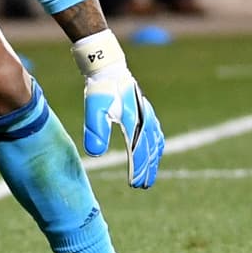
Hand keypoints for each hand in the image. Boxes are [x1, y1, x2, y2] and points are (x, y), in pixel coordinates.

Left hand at [71, 30, 165, 187]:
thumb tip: (95, 154)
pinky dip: (157, 146)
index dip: (138, 169)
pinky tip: (156, 152)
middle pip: (150, 150)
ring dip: (153, 160)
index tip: (135, 184)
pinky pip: (157, 133)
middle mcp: (145, 120)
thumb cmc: (100, 88)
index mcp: (134, 122)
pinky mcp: (146, 111)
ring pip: (156, 143)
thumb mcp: (94, 108)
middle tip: (143, 185)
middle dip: (147, 169)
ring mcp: (148, 115)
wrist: (108, 67)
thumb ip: (95, 130)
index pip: (138, 152)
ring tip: (149, 175)